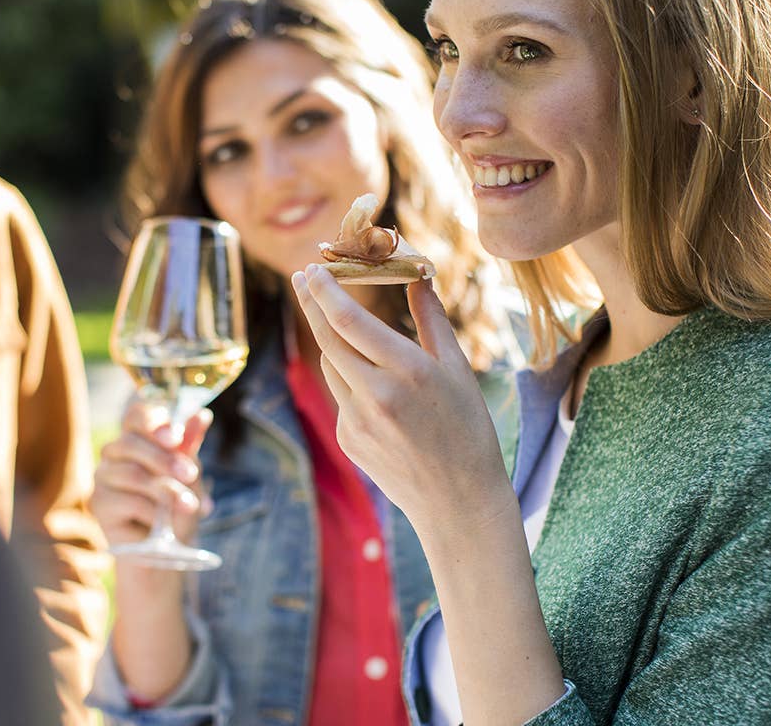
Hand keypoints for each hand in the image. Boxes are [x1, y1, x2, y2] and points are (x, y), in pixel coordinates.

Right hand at [92, 400, 213, 549]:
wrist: (165, 554)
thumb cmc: (176, 511)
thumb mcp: (190, 478)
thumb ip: (189, 448)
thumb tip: (202, 415)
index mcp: (138, 439)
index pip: (137, 416)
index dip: (154, 421)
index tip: (176, 438)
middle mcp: (115, 454)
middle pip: (131, 442)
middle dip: (165, 459)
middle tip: (190, 475)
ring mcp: (103, 477)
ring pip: (132, 472)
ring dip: (165, 490)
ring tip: (189, 507)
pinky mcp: (98, 503)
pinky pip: (127, 500)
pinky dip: (152, 512)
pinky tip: (162, 524)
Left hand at [291, 266, 513, 536]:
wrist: (458, 501)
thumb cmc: (468, 429)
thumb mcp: (458, 369)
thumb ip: (431, 319)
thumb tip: (418, 273)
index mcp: (409, 372)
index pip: (351, 322)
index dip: (326, 292)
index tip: (312, 268)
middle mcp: (377, 395)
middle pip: (329, 338)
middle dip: (312, 303)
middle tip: (302, 275)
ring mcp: (356, 421)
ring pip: (332, 365)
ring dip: (334, 341)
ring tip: (346, 327)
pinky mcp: (347, 439)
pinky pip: (341, 397)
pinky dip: (351, 381)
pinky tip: (377, 392)